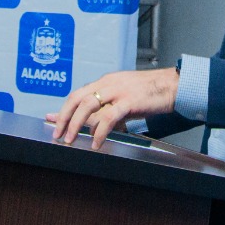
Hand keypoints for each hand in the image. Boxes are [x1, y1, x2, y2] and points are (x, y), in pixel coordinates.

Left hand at [47, 68, 179, 149]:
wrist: (173, 85)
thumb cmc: (151, 93)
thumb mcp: (125, 97)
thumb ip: (109, 107)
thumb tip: (95, 124)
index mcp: (106, 82)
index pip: (78, 94)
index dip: (63, 108)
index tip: (50, 120)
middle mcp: (108, 83)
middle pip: (77, 98)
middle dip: (64, 117)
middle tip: (57, 134)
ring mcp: (118, 90)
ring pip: (88, 105)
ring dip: (75, 124)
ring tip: (70, 139)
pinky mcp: (130, 100)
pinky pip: (109, 116)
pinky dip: (100, 131)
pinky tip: (96, 143)